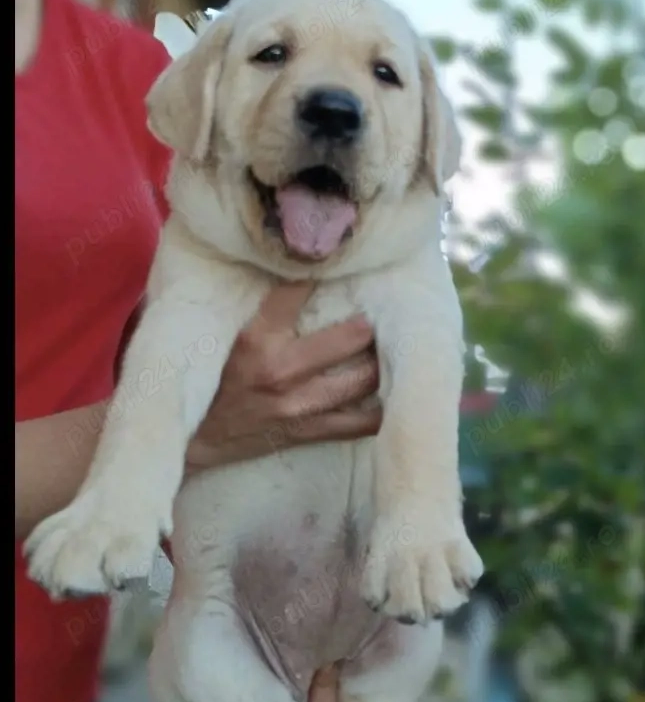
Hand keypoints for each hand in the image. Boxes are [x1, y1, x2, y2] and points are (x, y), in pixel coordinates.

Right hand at [186, 282, 380, 470]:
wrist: (196, 439)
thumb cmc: (210, 380)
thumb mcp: (224, 335)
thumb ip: (258, 308)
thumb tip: (293, 271)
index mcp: (256, 339)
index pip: (298, 292)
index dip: (321, 272)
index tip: (338, 261)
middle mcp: (281, 370)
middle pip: (349, 338)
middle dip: (367, 324)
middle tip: (376, 315)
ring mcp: (298, 406)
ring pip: (362, 380)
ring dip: (380, 363)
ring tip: (387, 350)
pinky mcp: (308, 433)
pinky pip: (359, 424)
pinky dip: (379, 410)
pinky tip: (391, 395)